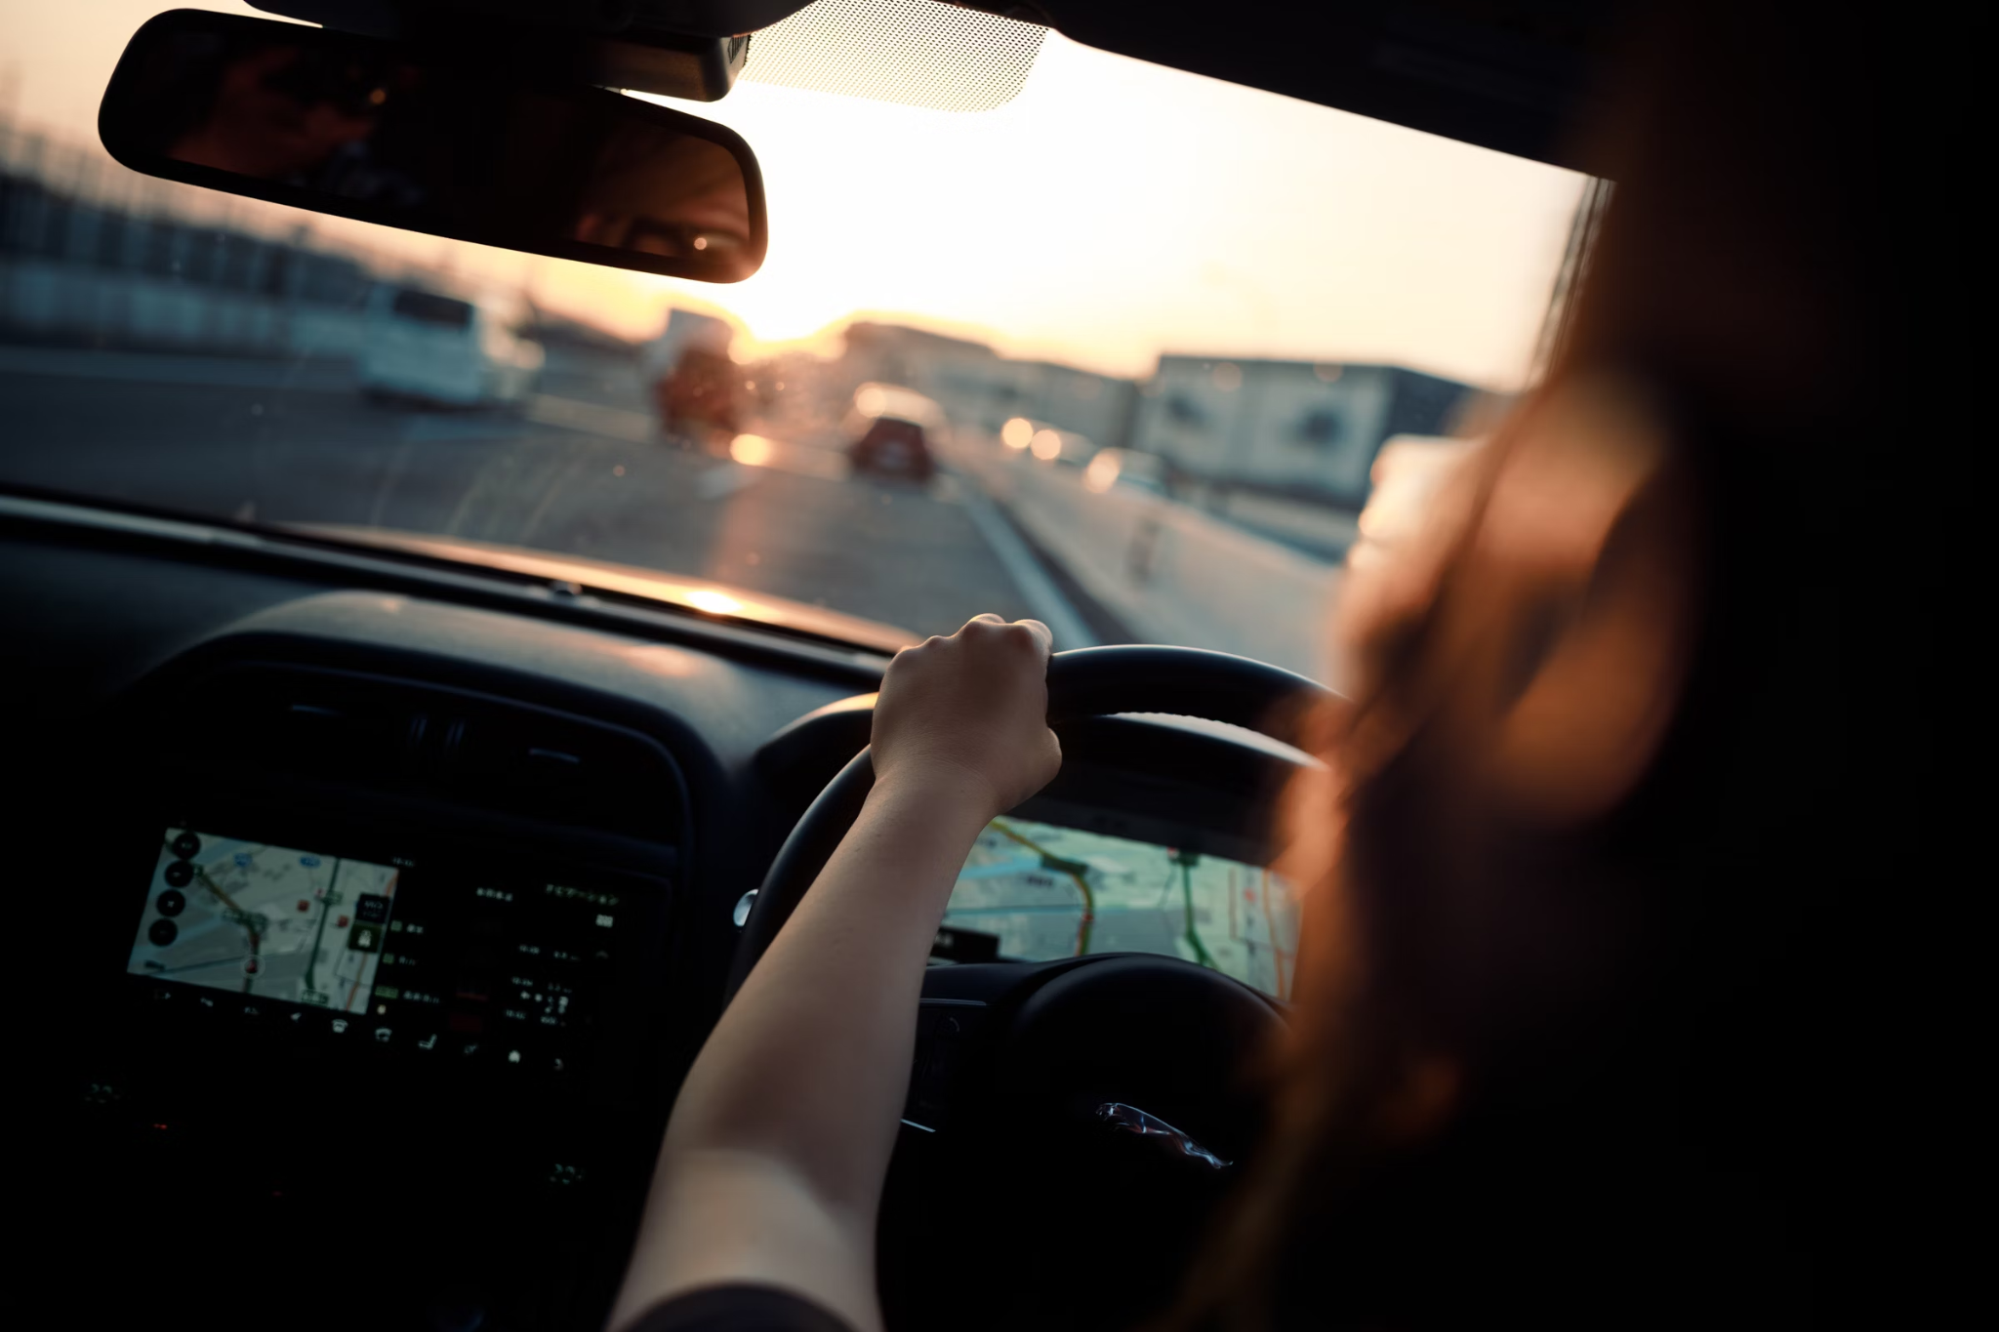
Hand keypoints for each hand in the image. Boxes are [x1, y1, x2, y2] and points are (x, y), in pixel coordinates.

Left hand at [871, 614, 1060, 817]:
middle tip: (991, 700)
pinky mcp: (899, 667)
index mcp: (1021, 646)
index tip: (1027, 685)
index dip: (1034, 662)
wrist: (935, 790)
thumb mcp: (1049, 749)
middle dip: (993, 657)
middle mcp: (977, 635)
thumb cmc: (1000, 773)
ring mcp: (933, 648)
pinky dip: (921, 688)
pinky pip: (916, 671)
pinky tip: (926, 723)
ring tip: (952, 720)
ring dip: (954, 673)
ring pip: (949, 652)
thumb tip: (1024, 719)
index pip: (1036, 635)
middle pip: (990, 631)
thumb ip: (1039, 718)